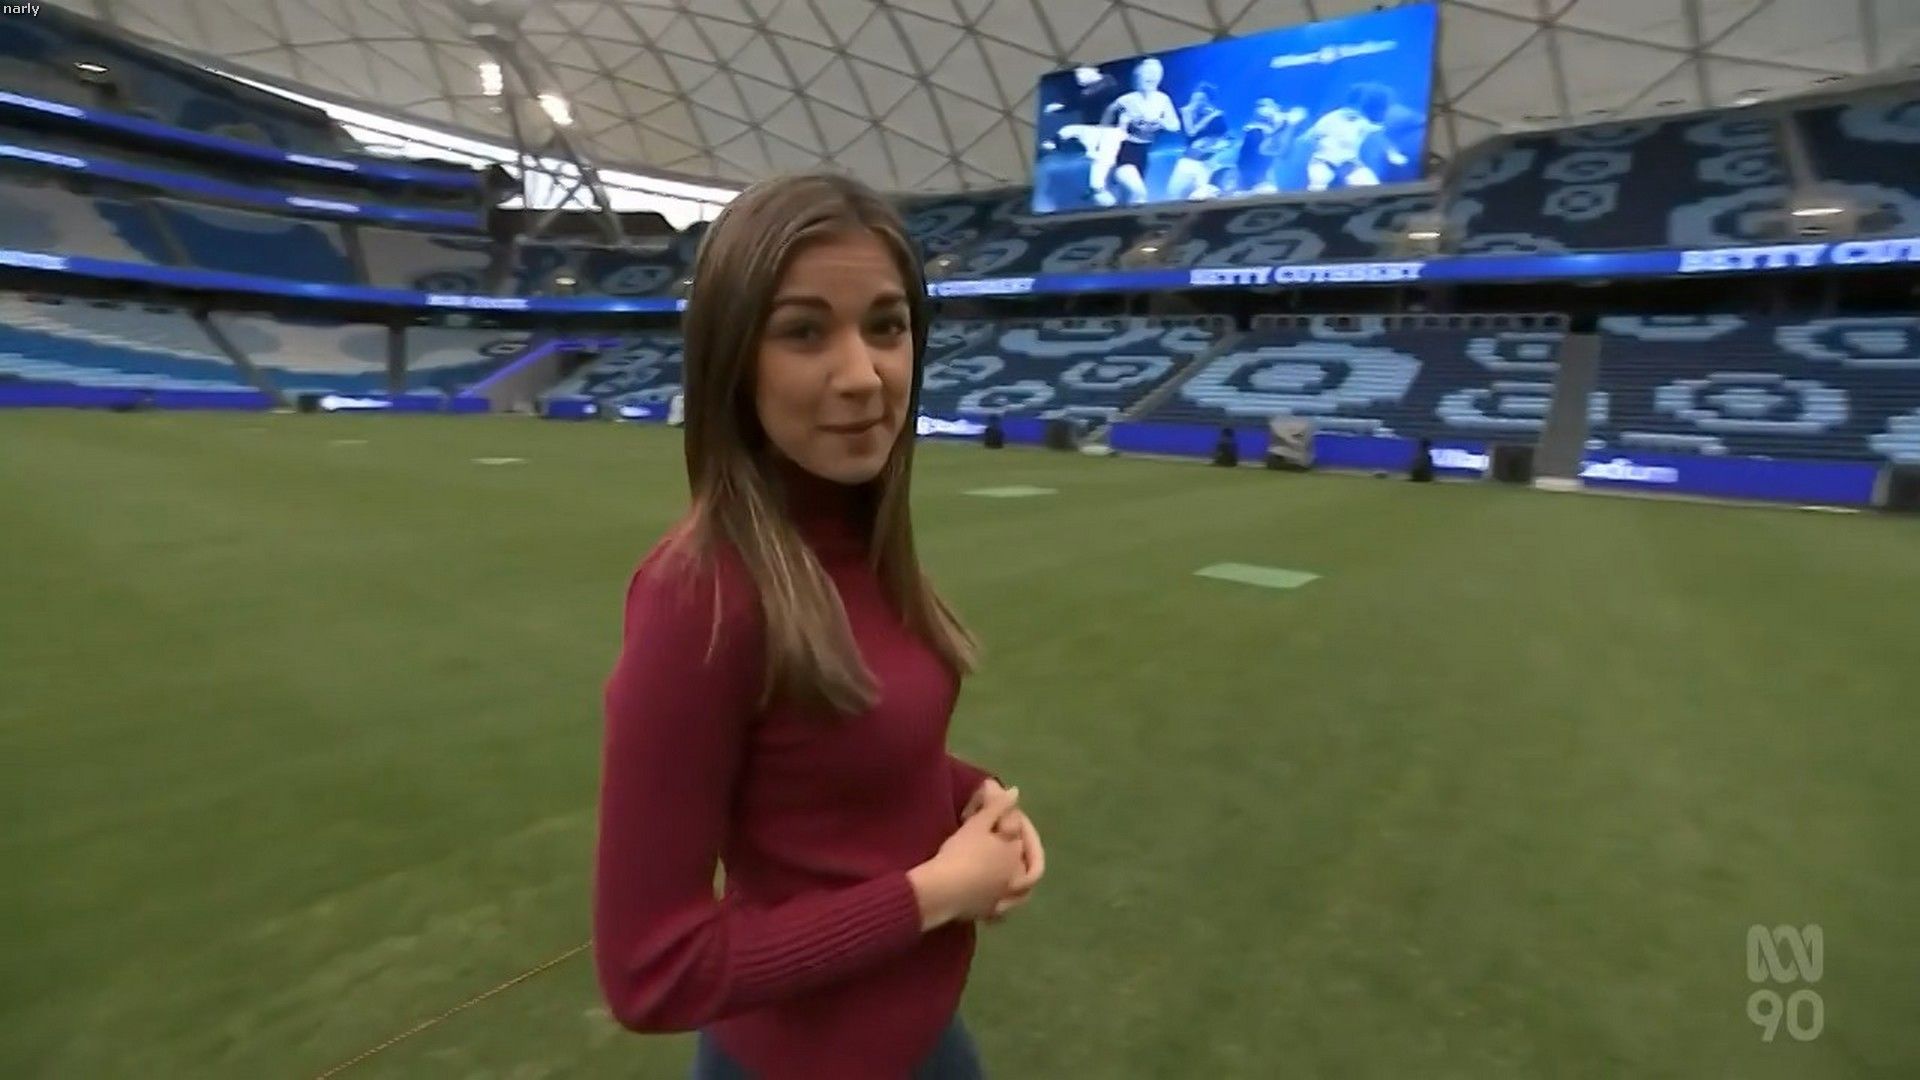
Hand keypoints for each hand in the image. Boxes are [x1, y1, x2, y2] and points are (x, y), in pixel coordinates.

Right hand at [963, 780, 1045, 922]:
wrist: (942, 891)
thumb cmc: (962, 854)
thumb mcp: (978, 825)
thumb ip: (997, 806)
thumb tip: (1015, 792)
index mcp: (1017, 853)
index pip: (1021, 828)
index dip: (1010, 811)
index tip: (994, 800)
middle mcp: (1018, 877)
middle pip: (1025, 858)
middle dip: (1018, 841)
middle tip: (1002, 830)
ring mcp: (1006, 898)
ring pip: (1022, 887)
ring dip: (1020, 873)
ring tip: (1009, 864)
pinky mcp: (990, 912)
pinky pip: (1004, 905)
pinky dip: (1005, 898)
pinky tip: (998, 894)